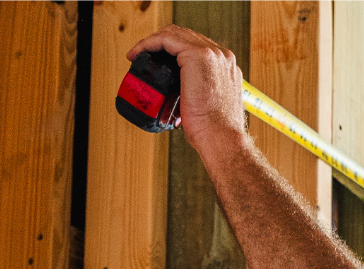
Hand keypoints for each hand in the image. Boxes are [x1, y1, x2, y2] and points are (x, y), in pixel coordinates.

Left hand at [127, 26, 244, 154]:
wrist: (221, 139)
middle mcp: (222, 56)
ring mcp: (212, 54)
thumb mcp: (209, 107)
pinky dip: (148, 43)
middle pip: (185, 35)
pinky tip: (137, 54)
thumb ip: (200, 95)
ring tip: (136, 54)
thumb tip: (180, 99)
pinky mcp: (198, 55)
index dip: (172, 50)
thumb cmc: (214, 132)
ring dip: (152, 41)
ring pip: (174, 34)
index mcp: (226, 67)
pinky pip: (165, 40)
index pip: (196, 46)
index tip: (156, 61)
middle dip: (161, 43)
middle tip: (143, 56)